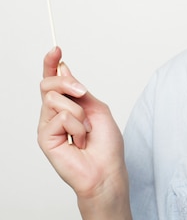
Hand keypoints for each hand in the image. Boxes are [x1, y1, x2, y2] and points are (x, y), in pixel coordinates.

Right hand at [37, 47, 126, 202]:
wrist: (107, 170)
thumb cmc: (106, 145)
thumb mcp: (98, 109)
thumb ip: (80, 91)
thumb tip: (64, 69)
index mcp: (69, 105)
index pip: (55, 80)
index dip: (52, 64)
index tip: (56, 49)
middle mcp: (55, 113)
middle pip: (48, 83)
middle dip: (68, 82)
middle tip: (83, 93)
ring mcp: (48, 125)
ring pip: (54, 98)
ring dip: (78, 113)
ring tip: (86, 132)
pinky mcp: (45, 137)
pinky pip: (60, 116)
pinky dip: (77, 127)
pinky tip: (79, 142)